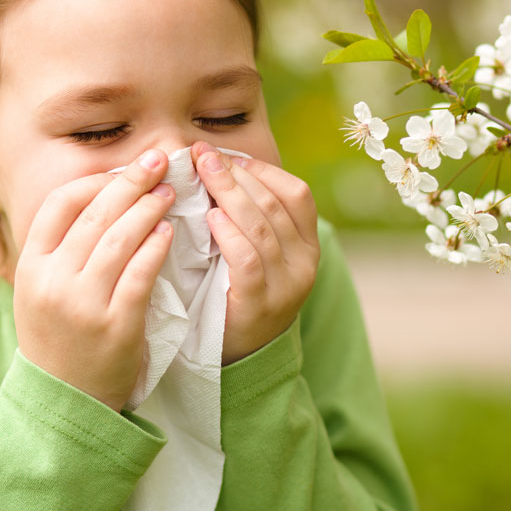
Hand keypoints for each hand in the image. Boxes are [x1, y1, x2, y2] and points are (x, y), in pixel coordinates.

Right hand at [12, 149, 174, 410]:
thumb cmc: (60, 338)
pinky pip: (140, 274)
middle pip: (95, 214)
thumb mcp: (42, 290)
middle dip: (130, 182)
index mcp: (31, 266)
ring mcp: (82, 304)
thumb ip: (62, 248)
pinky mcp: (115, 326)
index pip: (60, 204)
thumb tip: (106, 195)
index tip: (124, 170)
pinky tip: (170, 231)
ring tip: (170, 192)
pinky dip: (156, 247)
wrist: (65, 402)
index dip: (95, 180)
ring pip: (119, 239)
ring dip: (148, 208)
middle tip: (159, 161)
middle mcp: (52, 281)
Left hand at [192, 142, 319, 364]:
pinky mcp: (260, 305)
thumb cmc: (241, 291)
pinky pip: (248, 262)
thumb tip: (217, 165)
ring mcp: (286, 286)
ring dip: (228, 196)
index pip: (296, 194)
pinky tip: (210, 218)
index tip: (225, 155)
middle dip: (235, 175)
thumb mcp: (259, 252)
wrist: (242, 355)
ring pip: (261, 229)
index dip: (261, 171)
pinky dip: (230, 236)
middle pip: (273, 205)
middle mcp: (306, 263)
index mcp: (308, 244)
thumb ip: (251, 216)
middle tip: (202, 155)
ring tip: (202, 174)